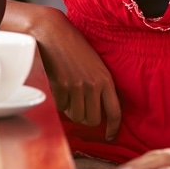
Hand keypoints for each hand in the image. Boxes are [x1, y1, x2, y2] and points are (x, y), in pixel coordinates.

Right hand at [32, 8, 121, 139]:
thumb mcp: (96, 64)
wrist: (55, 33)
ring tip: (70, 94)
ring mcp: (76, 87)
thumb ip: (100, 85)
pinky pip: (61, 107)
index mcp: (106, 79)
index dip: (113, 127)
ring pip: (76, 116)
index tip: (110, 135)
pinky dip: (60, 102)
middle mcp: (93, 85)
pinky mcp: (60, 87)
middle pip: (92, 120)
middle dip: (86, 118)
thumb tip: (98, 109)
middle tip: (82, 107)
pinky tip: (60, 87)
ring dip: (72, 110)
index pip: (114, 111)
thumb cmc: (76, 47)